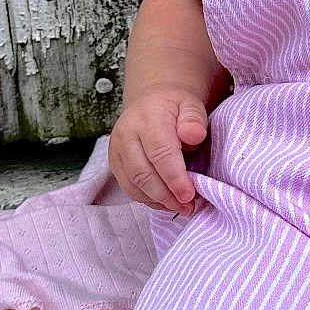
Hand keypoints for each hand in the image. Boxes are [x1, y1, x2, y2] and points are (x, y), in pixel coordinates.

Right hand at [108, 86, 209, 214]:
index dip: (175, 178)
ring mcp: (117, 150)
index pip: (160, 153)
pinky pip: (128, 188)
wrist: (151, 102)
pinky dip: (148, 199)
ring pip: (132, 184)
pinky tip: (166, 202)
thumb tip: (194, 135)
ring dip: (158, 201)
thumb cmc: (175, 108)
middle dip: (166, 195)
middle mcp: (127, 134)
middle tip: (189, 206)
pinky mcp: (115, 163)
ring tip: (181, 206)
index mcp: (148, 118)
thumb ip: (194, 119)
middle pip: (142, 173)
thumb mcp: (191, 105)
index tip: (190, 195)